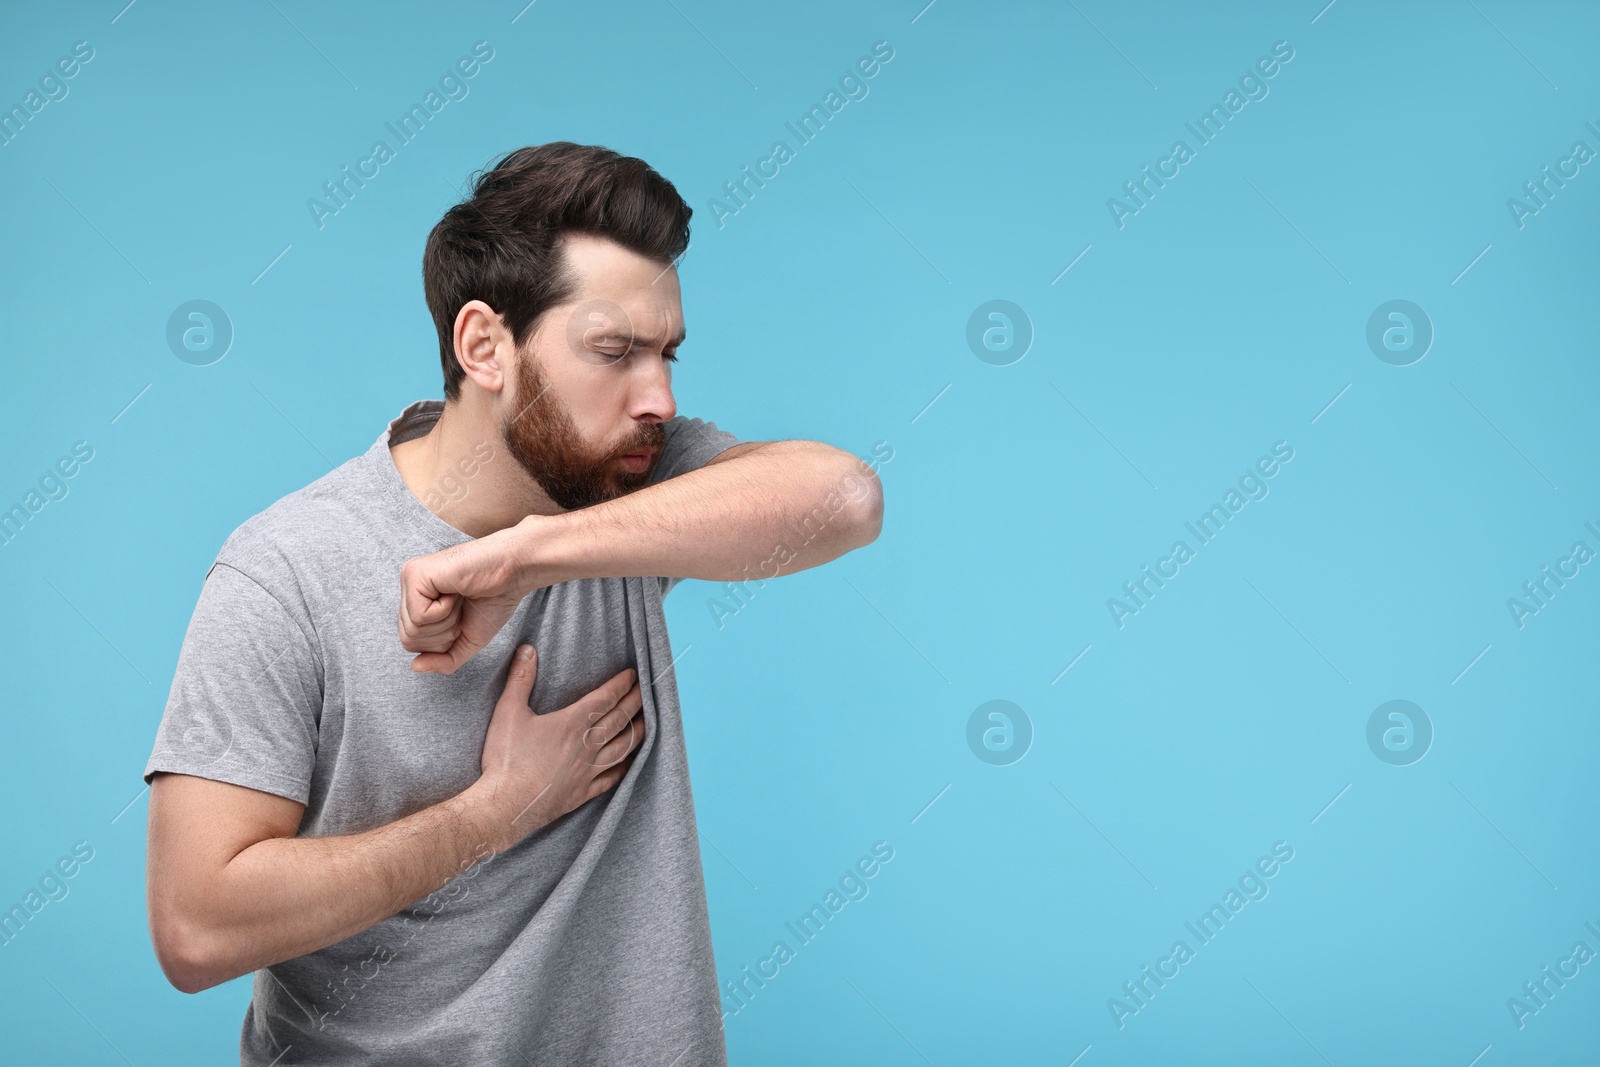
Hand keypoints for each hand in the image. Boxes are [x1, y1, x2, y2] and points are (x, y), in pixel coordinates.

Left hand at [399, 522, 537, 673]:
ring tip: (459, 599)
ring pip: (412, 630)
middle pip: (409, 640)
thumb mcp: (467, 641)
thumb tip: (415, 667)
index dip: (443, 642)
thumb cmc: (494, 599)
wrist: (515, 571)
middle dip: (444, 635)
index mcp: (416, 600)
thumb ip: (443, 660)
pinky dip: (444, 612)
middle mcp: (408, 587)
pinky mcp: (414, 574)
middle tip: (462, 608)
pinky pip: (419, 616)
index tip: (463, 616)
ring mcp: (409, 578)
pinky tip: (455, 591)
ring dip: (446, 623)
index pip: (411, 643)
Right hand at [468, 645, 643, 851]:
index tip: (633, 675)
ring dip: (638, 732)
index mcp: (572, 724)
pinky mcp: (582, 793)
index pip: (605, 699)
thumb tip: (527, 650)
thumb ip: (520, 679)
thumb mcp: (508, 712)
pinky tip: (629, 763)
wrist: (504, 806)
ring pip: (622, 749)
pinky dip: (624, 768)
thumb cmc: (506, 759)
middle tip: (647, 690)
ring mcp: (587, 772)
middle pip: (619, 721)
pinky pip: (611, 779)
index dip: (621, 685)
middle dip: (635, 702)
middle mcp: (586, 747)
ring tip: (649, 722)